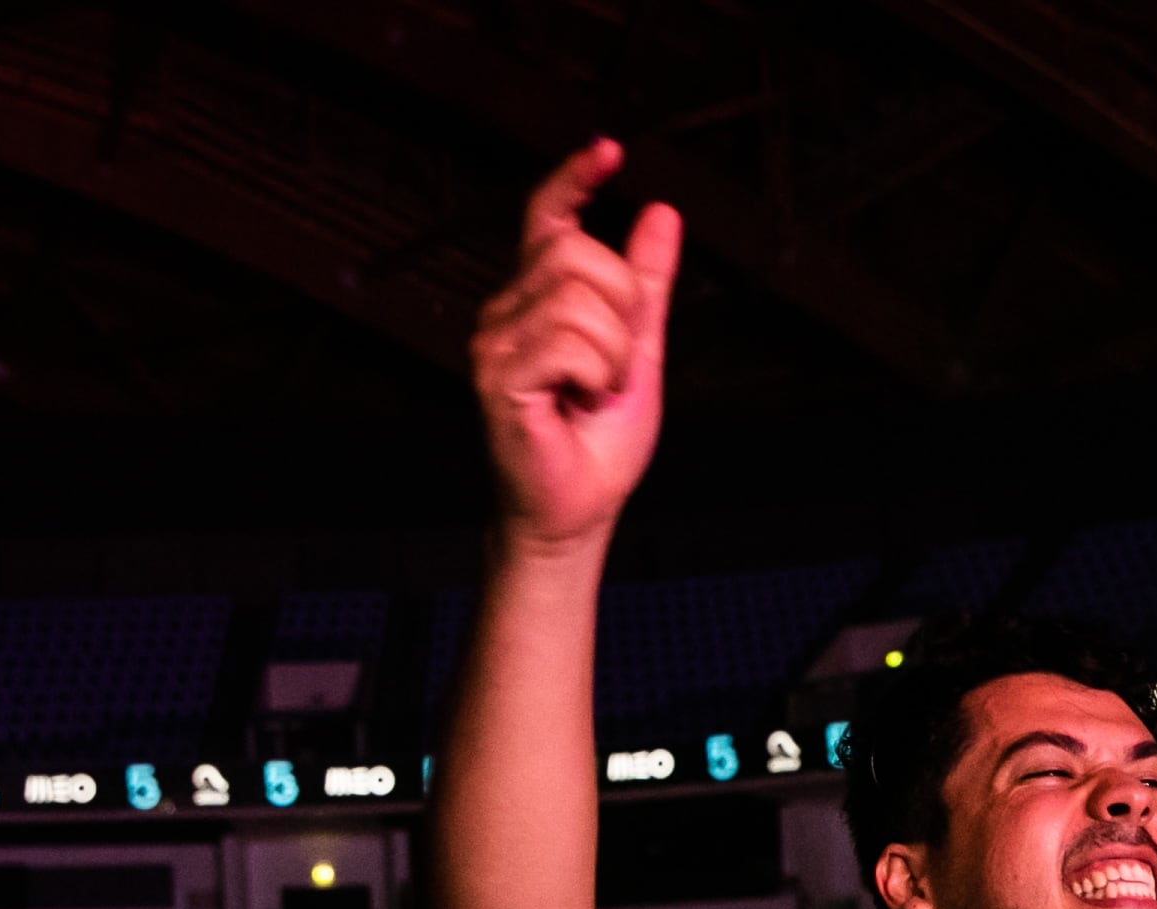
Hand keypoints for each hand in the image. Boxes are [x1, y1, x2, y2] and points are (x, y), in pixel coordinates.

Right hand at [470, 140, 680, 551]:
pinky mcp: (497, 377)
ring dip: (614, 349)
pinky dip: (596, 372)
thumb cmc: (598, 443)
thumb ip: (648, 286)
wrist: (580, 511)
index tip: (610, 150)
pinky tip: (582, 401)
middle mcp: (507, 310)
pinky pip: (566, 341)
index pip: (547, 216)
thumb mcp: (640, 351)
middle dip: (621, 303)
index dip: (574, 177)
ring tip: (600, 389)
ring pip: (575, 295)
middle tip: (618, 365)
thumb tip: (660, 212)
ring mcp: (495, 341)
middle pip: (574, 249)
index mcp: (539, 298)